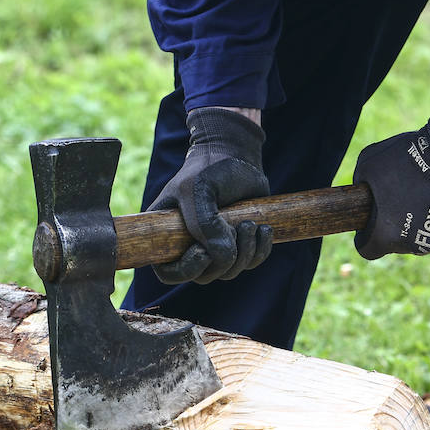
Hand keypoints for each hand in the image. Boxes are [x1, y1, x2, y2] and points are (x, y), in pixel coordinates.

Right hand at [150, 107, 272, 283]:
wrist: (234, 154)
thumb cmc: (207, 168)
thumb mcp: (198, 191)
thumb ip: (204, 225)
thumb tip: (220, 256)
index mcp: (167, 236)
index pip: (169, 273)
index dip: (186, 270)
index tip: (203, 250)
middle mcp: (188, 245)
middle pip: (204, 276)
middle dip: (224, 259)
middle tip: (236, 228)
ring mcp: (215, 246)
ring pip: (229, 271)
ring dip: (245, 252)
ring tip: (250, 223)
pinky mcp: (238, 243)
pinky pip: (251, 262)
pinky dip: (261, 250)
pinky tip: (263, 228)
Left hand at [353, 117, 429, 259]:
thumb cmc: (407, 157)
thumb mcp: (368, 165)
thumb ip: (361, 186)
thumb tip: (362, 194)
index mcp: (385, 236)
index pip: (369, 250)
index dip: (367, 237)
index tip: (371, 223)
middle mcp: (413, 246)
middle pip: (398, 245)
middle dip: (396, 228)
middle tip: (403, 202)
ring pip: (425, 239)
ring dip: (422, 225)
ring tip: (426, 198)